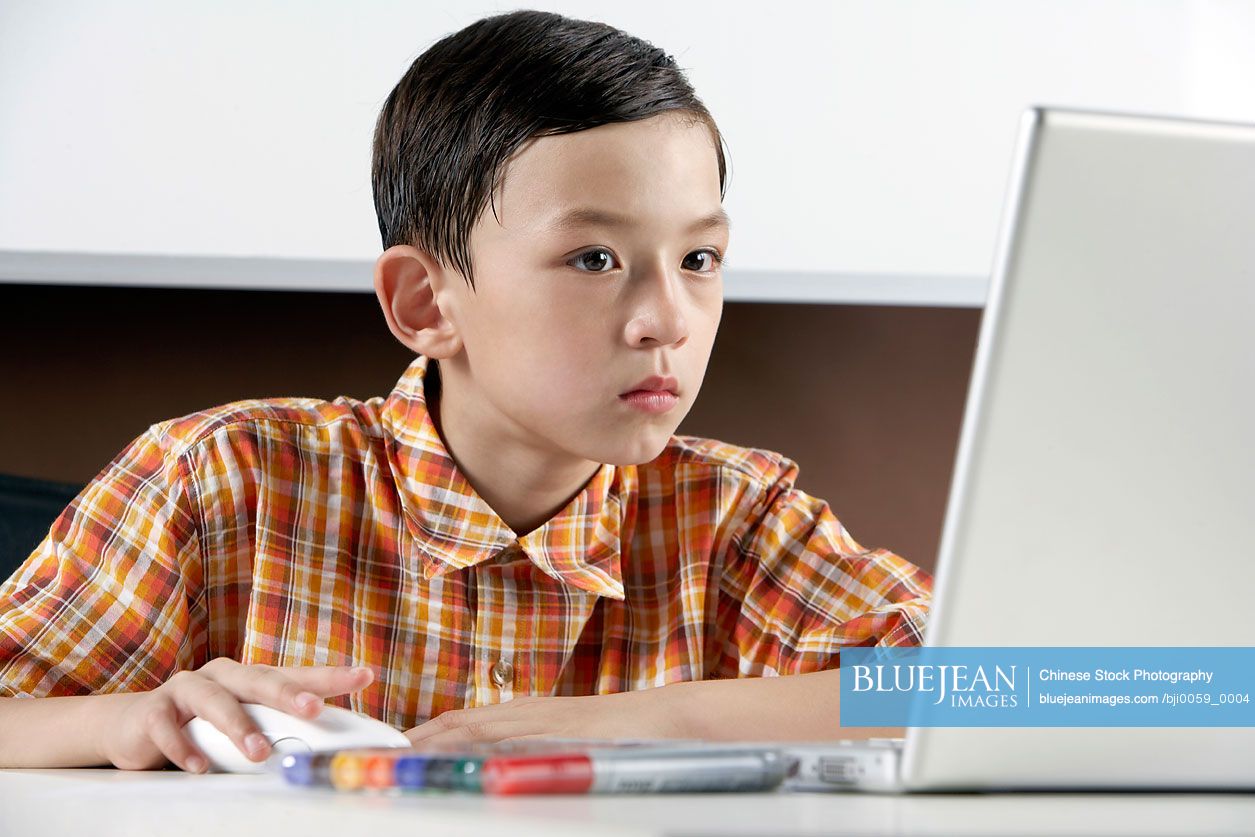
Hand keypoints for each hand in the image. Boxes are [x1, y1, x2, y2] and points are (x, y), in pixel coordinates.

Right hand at [97, 657, 374, 772]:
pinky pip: (169, 727)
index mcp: (251, 678)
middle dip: (290, 694)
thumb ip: (274, 732)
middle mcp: (224, 676)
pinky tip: (199, 766)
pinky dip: (184, 747)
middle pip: (261, 680)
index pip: (298, 674)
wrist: (134, 727)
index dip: (331, 676)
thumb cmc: (201, 726)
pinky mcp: (154, 711)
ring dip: (239, 727)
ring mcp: (187, 689)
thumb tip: (325, 754)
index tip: (366, 676)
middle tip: (315, 709)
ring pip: (217, 701)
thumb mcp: (241, 727)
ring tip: (258, 753)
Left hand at [404, 687, 689, 747]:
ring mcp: (538, 720)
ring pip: (470, 729)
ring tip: (392, 758)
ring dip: (428, 742)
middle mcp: (524, 713)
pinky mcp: (553, 731)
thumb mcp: (565, 740)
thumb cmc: (621, 735)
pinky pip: (503, 740)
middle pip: (454, 724)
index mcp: (524, 715)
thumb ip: (532, 750)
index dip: (420, 735)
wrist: (665, 719)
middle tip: (371, 757)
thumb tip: (500, 774)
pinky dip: (468, 747)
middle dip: (411, 740)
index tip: (386, 750)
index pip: (458, 723)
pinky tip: (447, 758)